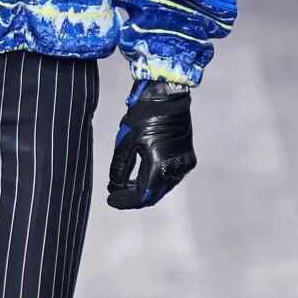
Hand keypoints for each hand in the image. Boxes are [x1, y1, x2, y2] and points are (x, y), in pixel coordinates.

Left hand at [107, 82, 195, 209]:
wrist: (167, 96)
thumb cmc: (144, 115)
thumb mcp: (125, 143)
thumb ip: (120, 169)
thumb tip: (114, 188)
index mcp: (159, 167)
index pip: (140, 195)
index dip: (124, 201)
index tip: (110, 199)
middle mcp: (175, 170)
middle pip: (153, 195)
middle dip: (133, 197)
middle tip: (116, 194)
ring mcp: (184, 164)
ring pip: (162, 188)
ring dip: (145, 189)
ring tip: (126, 186)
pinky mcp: (187, 157)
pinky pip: (170, 177)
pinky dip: (156, 180)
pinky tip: (142, 177)